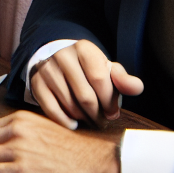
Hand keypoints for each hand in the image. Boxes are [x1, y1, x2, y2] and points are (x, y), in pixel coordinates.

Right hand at [29, 40, 143, 128]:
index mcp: (84, 48)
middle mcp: (62, 56)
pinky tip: (74, 124)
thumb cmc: (87, 68)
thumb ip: (123, 79)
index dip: (110, 101)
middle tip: (102, 121)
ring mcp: (47, 69)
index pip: (100, 79)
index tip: (114, 113)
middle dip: (98, 114)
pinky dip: (65, 121)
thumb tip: (137, 88)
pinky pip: (52, 109)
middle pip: (85, 96)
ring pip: (70, 104)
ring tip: (90, 120)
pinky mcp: (36, 83)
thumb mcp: (106, 69)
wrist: (56, 59)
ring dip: (83, 118)